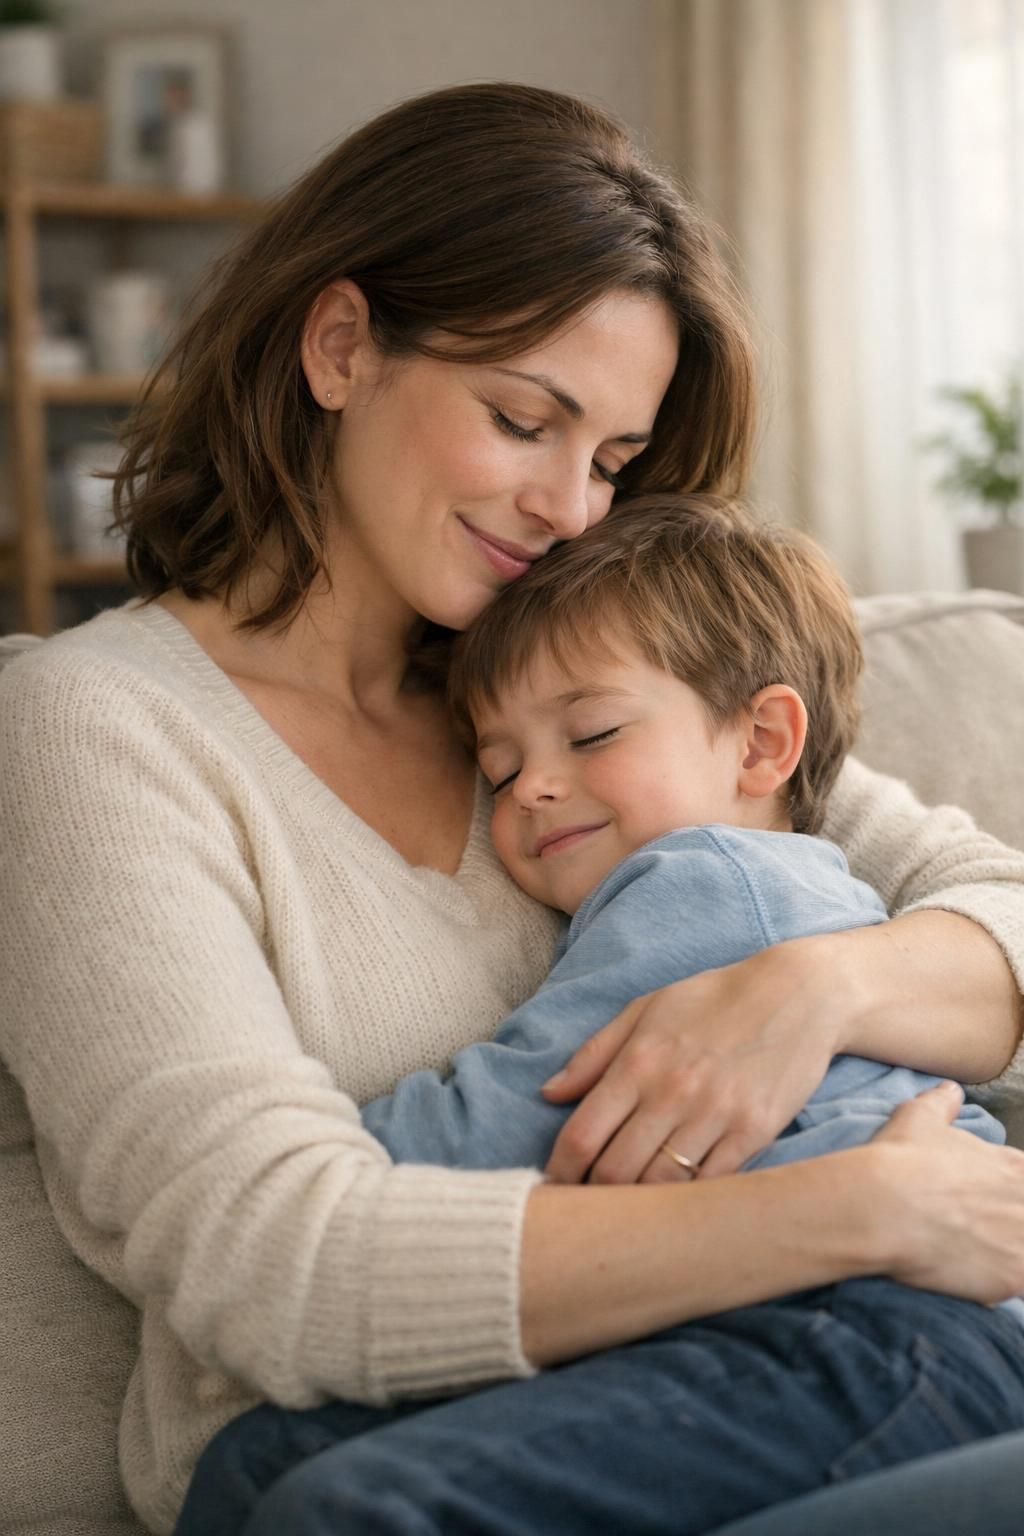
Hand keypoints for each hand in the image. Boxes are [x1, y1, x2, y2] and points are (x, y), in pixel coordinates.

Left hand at [543, 934, 849, 1184]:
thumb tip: (550, 1093)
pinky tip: (674, 1204)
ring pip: (660, 1187)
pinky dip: (686, 1201)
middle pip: (615, 1171)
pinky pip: (709, 1185)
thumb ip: (594, 1053)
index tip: (551, 1186)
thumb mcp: (647, 1009)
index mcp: (639, 1061)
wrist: (800, 995)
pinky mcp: (754, 1133)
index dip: (559, 1170)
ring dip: (637, 1206)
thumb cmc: (714, 1000)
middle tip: (584, 1209)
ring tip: (624, 1214)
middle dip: (591, 1196)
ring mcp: (716, 1116)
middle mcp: (673, 1092)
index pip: (582, 1134)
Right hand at [870, 1080, 1023, 1303]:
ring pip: (1023, 1250)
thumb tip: (949, 1091)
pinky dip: (997, 1283)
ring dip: (1006, 1253)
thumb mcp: (920, 1118)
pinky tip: (969, 1278)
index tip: (985, 1204)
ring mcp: (1023, 1244)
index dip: (1007, 1195)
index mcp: (1015, 1167)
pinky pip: (1016, 1286)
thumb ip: (941, 1104)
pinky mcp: (1012, 1280)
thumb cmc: (901, 1159)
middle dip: (1007, 1225)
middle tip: (975, 1230)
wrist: (881, 1207)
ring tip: (974, 1255)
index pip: (1023, 1181)